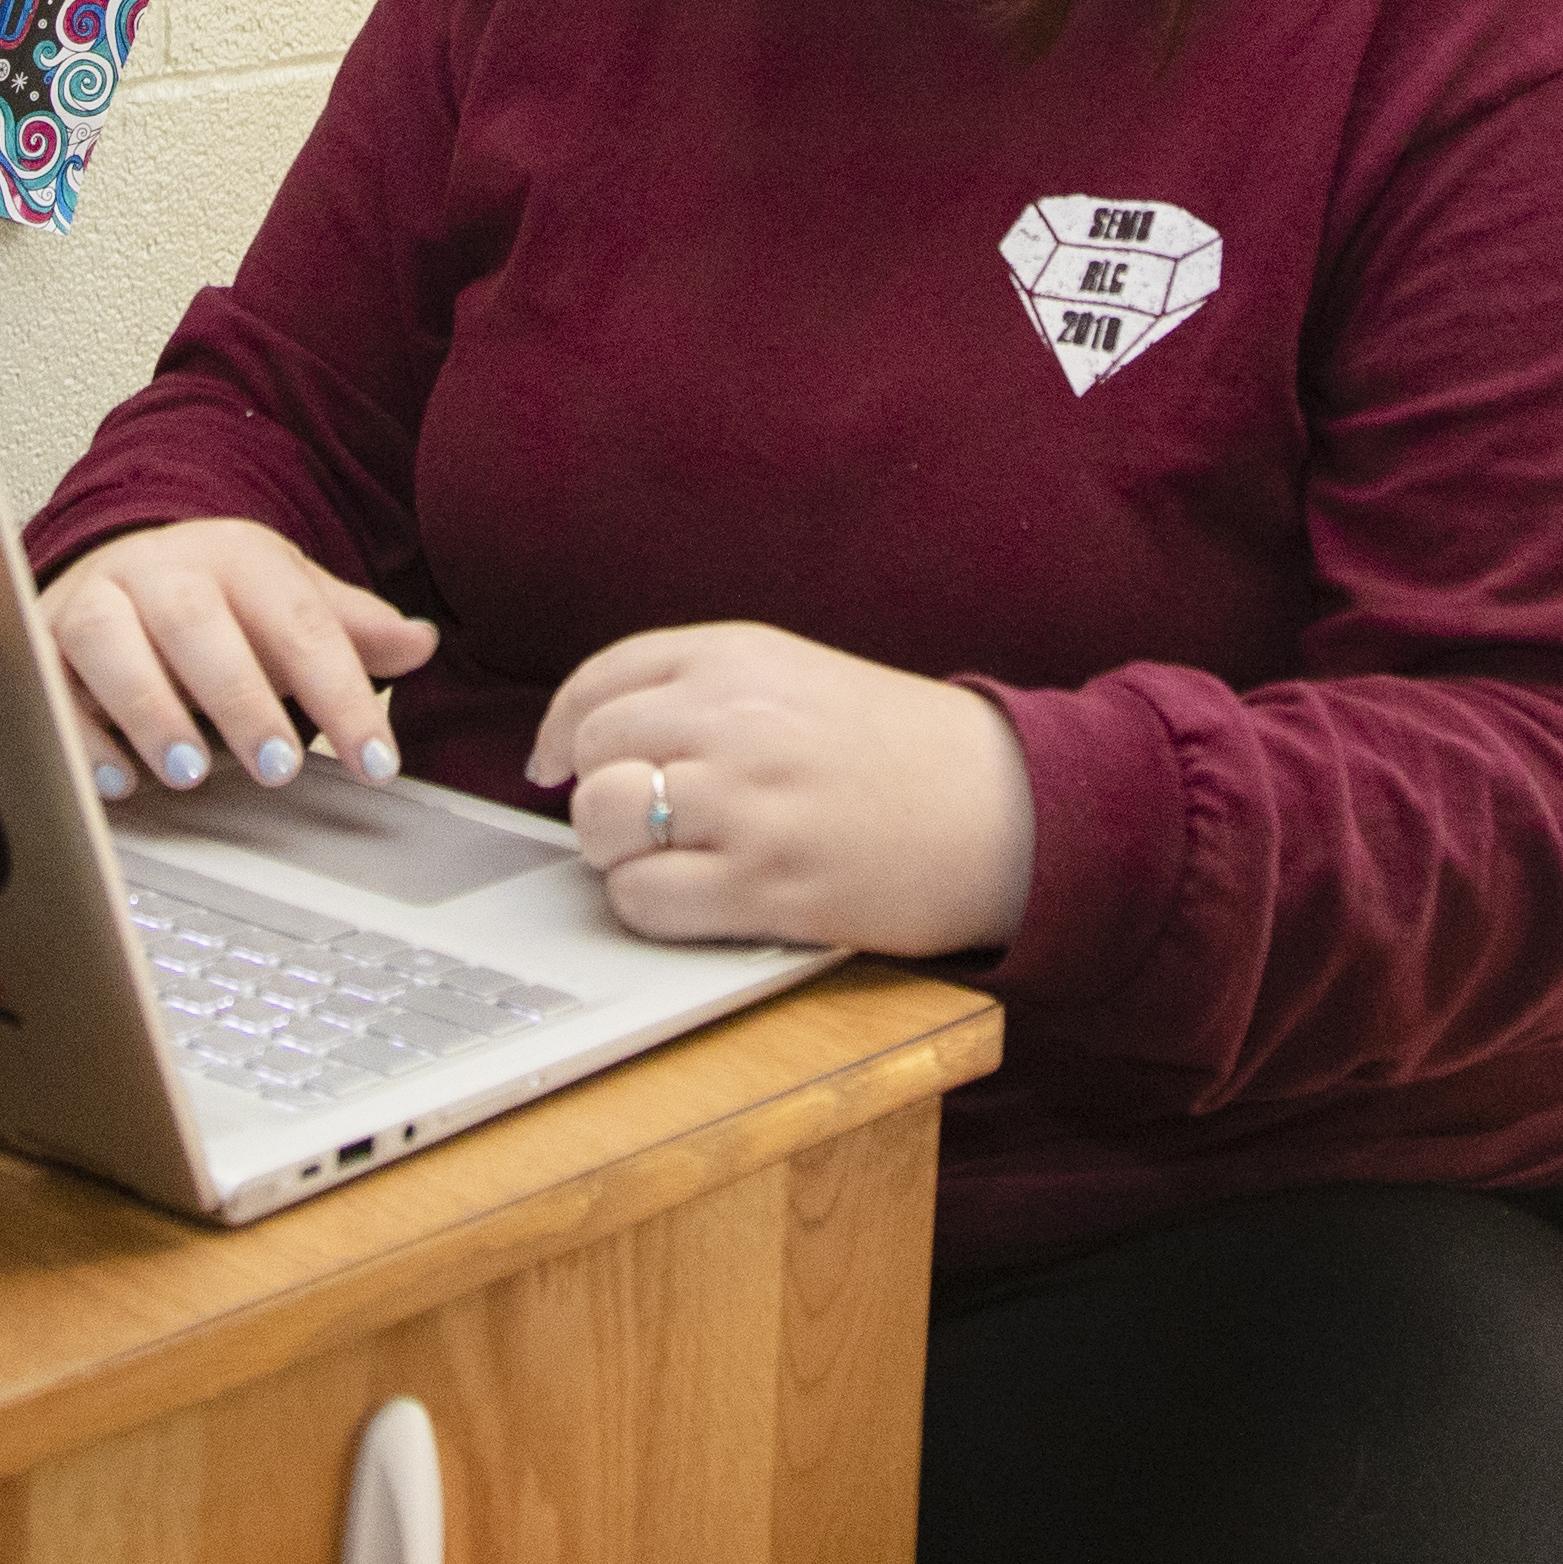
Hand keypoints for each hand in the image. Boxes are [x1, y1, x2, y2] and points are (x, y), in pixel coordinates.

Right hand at [39, 519, 436, 805]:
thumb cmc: (215, 601)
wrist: (114, 564)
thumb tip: (423, 643)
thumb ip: (350, 629)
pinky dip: (78, 733)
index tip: (376, 762)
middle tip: (280, 768)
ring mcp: (91, 601)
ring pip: (109, 638)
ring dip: (150, 707)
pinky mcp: (38, 643)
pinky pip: (45, 682)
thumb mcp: (287, 602)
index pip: (296, 620)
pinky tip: (116, 780)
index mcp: (235, 557)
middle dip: (239, 695)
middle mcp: (158, 570)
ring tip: (190, 771)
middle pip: (196, 621)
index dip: (341, 691)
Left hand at [526, 622, 1035, 957]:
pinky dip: (647, 905)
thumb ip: (698, 689)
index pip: (599, 683)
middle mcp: (736, 722)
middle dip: (596, 792)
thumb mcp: (794, 678)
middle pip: (591, 754)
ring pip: (603, 822)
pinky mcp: (768, 887)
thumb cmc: (898, 750)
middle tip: (637, 819)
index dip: (563, 730)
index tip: (558, 762)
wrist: (1005, 810)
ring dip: (615, 849)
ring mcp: (751, 805)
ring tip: (666, 856)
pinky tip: (693, 897)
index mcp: (739, 658)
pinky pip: (644, 899)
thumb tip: (582, 741)